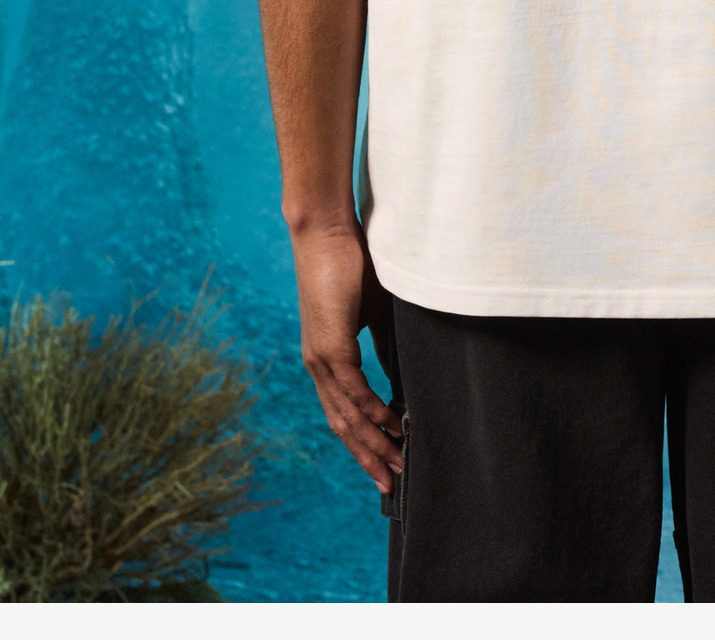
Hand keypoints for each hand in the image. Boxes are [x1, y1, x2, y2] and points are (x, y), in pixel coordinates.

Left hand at [290, 217, 403, 494]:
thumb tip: (396, 374)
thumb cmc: (352, 263)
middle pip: (342, 424)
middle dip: (367, 457)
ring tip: (395, 466)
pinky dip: (372, 411)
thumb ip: (382, 344)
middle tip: (391, 484)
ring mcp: (321, 357)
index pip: (343, 410)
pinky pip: (353, 389)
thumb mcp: (374, 311)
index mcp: (326, 357)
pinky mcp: (330, 345)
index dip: (363, 439)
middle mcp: (318, 364)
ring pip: (346, 414)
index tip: (385, 461)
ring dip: (372, 443)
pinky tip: (391, 426)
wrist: (326, 231)